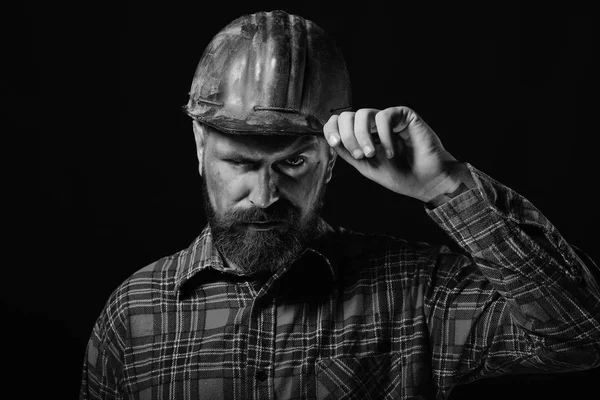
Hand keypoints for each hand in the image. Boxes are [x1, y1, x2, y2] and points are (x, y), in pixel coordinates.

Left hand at [323, 106, 472, 202]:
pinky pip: (384, 117)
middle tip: (361, 156)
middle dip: (348, 136)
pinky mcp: (405, 116)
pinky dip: (384, 136)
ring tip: (372, 154)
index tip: (334, 142)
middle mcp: (374, 124)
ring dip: (362, 136)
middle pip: (347, 115)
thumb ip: (348, 153)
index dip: (332, 128)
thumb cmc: (400, 176)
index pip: (340, 122)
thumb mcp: (366, 167)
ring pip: (363, 114)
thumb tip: (330, 139)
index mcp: (363, 135)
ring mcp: (389, 119)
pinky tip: (391, 152)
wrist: (427, 182)